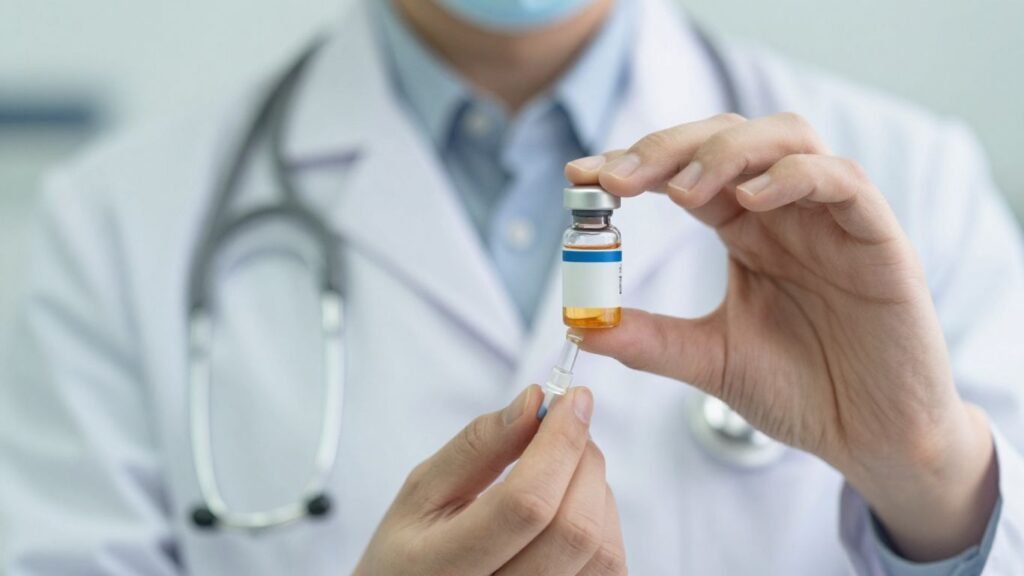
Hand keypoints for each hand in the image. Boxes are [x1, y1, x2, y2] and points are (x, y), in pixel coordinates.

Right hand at [355, 385, 626, 575]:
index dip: (559, 443)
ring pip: (602, 550)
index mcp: (445, 566)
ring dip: (597, 490)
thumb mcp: (423, 490)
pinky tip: (573, 506)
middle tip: (567, 427)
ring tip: (563, 469)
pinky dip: (604, 522)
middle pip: (573, 529)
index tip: (572, 398)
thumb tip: (535, 402)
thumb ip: (478, 445)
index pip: (525, 505)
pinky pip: (611, 569)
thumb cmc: (415, 547)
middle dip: (583, 460)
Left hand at [565, 113, 997, 560]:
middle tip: (617, 177)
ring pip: (785, 138)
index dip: (633, 163)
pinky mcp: (878, 238)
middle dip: (667, 147)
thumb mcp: (711, 359)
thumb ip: (650, 341)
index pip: (686, 172)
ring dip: (726, 151)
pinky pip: (842, 181)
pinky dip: (794, 177)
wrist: (869, 439)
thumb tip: (580, 327)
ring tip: (681, 191)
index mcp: (745, 230)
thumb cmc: (800, 392)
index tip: (579, 174)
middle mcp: (784, 212)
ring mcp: (831, 218)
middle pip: (727, 138)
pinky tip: (751, 201)